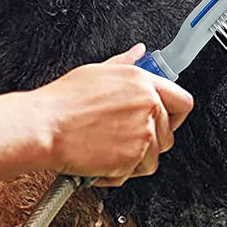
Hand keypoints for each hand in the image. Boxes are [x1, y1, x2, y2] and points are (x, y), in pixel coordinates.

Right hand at [31, 44, 193, 185]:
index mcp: (142, 82)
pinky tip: (100, 162)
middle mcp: (149, 105)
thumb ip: (124, 64)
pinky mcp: (134, 158)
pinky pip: (136, 173)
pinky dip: (119, 174)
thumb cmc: (62, 102)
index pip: (182, 100)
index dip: (175, 115)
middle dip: (150, 142)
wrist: (44, 128)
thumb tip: (139, 52)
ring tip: (107, 150)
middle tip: (124, 140)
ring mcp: (144, 132)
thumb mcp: (96, 72)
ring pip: (154, 157)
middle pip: (169, 134)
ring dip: (134, 160)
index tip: (166, 121)